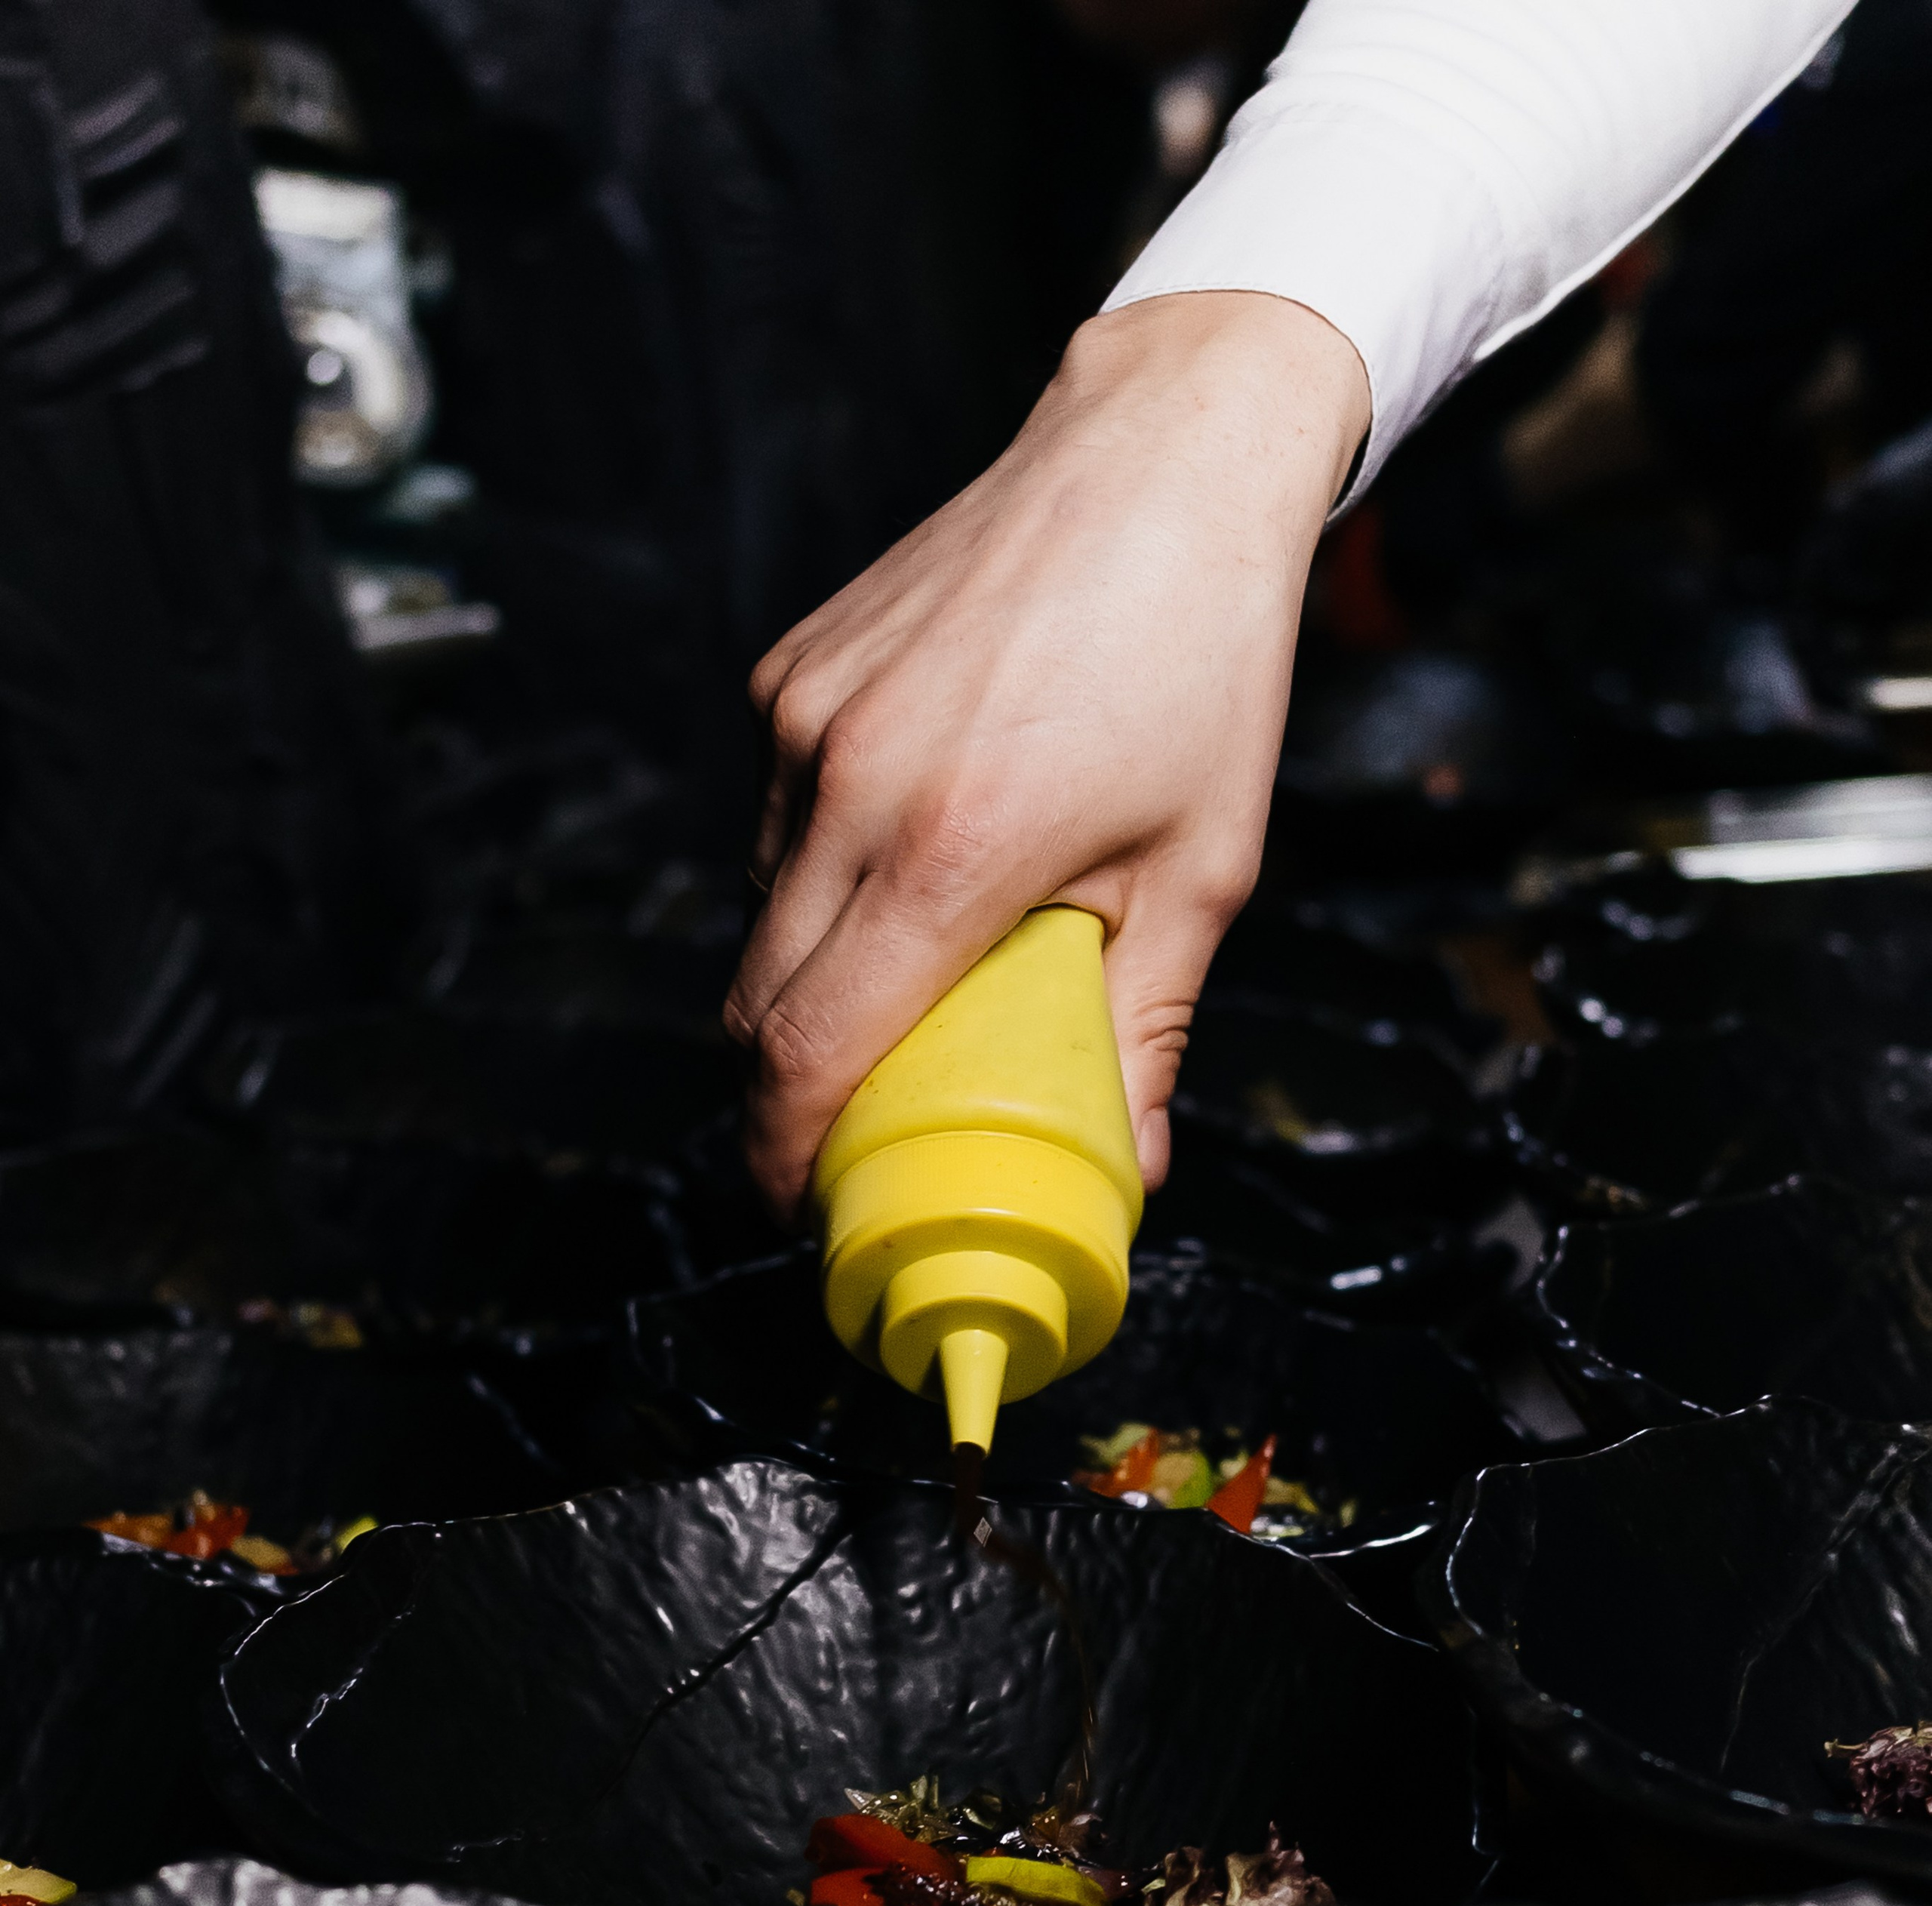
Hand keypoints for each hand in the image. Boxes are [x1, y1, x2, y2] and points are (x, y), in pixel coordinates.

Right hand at [726, 290, 1370, 1219]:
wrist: (1162, 459)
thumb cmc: (1200, 660)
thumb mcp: (1202, 869)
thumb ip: (1147, 1029)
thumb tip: (1129, 1166)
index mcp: (951, 852)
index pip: (804, 1049)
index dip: (783, 1151)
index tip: (801, 1201)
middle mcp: (849, 782)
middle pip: (758, 999)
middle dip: (790, 1086)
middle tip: (858, 1125)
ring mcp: (804, 719)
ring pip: (761, 911)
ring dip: (811, 974)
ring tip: (909, 975)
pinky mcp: (790, 671)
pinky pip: (774, 819)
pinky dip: (819, 868)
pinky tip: (910, 845)